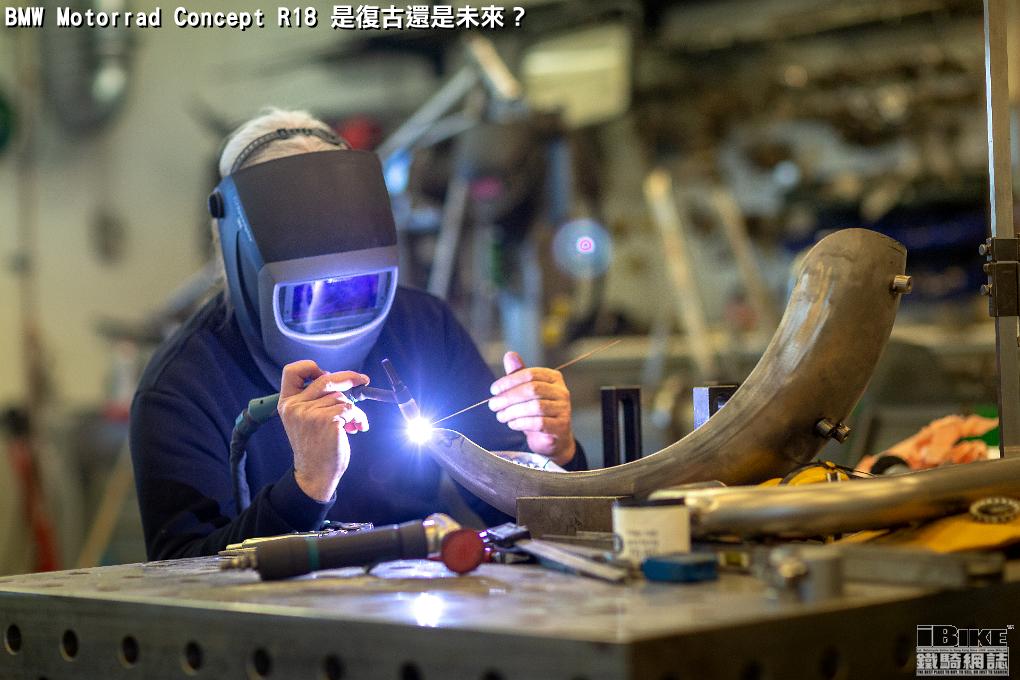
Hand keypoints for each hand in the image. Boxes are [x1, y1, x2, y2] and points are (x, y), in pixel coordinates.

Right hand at [278, 360, 369, 501]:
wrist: (314, 474)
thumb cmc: (314, 447)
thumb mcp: (304, 420)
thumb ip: (313, 400)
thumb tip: (338, 380)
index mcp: (287, 403)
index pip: (292, 371)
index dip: (309, 366)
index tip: (325, 372)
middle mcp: (295, 406)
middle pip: (326, 379)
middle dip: (348, 377)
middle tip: (362, 379)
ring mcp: (310, 413)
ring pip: (341, 397)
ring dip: (354, 409)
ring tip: (353, 423)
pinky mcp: (327, 420)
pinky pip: (351, 409)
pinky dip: (358, 418)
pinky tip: (357, 427)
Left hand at [488, 351, 575, 465]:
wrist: (552, 437)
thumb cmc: (537, 411)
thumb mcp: (526, 391)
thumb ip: (518, 374)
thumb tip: (510, 355)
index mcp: (553, 378)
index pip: (530, 374)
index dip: (509, 381)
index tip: (493, 390)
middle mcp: (562, 391)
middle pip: (532, 389)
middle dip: (509, 397)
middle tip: (493, 405)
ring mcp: (564, 409)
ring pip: (535, 406)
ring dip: (513, 411)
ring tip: (501, 416)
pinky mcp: (561, 426)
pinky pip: (539, 423)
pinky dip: (522, 423)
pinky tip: (512, 424)